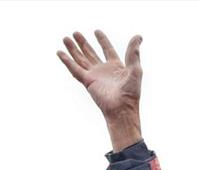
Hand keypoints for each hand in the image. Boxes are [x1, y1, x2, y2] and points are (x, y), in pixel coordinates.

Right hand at [58, 30, 143, 150]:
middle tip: (75, 33)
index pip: (107, 50)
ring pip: (81, 59)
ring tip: (66, 38)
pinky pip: (74, 69)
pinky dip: (67, 61)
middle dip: (83, 43)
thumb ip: (134, 53)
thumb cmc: (131, 93)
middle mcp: (103, 71)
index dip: (102, 40)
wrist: (122, 109)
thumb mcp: (135, 69)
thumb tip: (138, 36)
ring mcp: (94, 76)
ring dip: (73, 49)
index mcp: (116, 67)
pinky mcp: (87, 82)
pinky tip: (60, 53)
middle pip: (91, 53)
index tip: (96, 31)